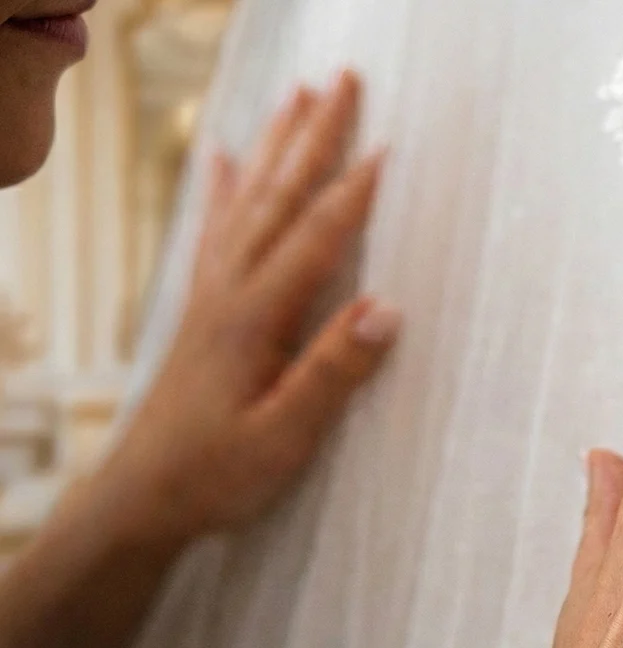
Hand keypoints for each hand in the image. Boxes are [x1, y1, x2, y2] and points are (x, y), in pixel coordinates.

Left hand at [104, 69, 397, 546]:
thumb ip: (334, 373)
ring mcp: (212, 297)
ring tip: (299, 99)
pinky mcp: (203, 311)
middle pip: (280, 199)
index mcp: (256, 319)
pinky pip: (215, 232)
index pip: (317, 240)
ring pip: (248, 203)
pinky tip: (227, 158)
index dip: (354, 192)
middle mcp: (230, 293)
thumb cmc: (217, 475)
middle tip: (343, 81)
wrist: (142, 498)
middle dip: (314, 137)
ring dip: (277, 146)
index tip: (388, 144)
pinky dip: (224, 188)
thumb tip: (389, 309)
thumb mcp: (285, 436)